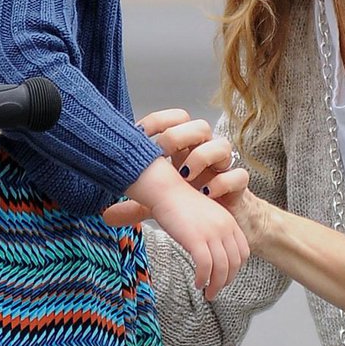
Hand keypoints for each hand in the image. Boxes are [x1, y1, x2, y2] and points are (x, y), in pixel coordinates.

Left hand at [104, 109, 245, 225]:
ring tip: (185, 176)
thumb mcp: (161, 206)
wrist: (226, 225)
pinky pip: (238, 175)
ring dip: (201, 156)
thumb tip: (105, 215)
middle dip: (179, 135)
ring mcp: (223, 168)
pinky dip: (222, 182)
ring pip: (222, 145)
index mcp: (185, 150)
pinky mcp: (239, 187)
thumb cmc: (192, 206)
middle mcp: (204, 153)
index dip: (159, 120)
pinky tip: (206, 194)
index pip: (175, 120)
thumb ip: (136, 207)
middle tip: (163, 151)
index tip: (138, 133)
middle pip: (199, 126)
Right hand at [150, 176, 251, 299]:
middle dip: (227, 281)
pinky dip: (203, 278)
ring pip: (221, 268)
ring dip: (216, 285)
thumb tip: (209, 252)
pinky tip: (197, 283)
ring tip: (207, 293)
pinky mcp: (196, 239)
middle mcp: (224, 227)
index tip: (225, 277)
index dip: (236, 268)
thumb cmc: (179, 202)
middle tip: (216, 290)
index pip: (243, 252)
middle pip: (235, 263)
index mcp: (229, 221)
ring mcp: (212, 234)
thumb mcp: (205, 215)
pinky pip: (205, 266)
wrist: (165, 189)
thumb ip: (212, 232)